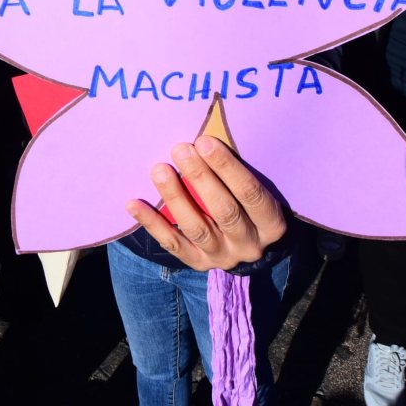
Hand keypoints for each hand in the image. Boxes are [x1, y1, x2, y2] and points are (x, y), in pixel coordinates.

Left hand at [126, 136, 286, 271]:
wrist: (248, 244)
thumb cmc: (249, 204)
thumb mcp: (255, 191)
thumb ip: (237, 173)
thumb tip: (205, 141)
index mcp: (271, 224)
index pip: (250, 193)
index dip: (227, 167)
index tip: (204, 141)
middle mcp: (249, 244)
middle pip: (224, 210)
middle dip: (200, 177)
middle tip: (180, 149)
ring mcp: (222, 256)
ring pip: (196, 227)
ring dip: (175, 196)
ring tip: (159, 170)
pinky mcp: (198, 264)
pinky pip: (172, 243)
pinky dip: (151, 223)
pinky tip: (133, 203)